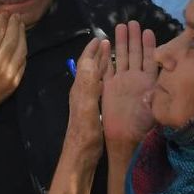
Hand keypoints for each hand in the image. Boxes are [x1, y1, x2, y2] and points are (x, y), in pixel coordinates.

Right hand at [0, 13, 26, 119]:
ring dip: (22, 36)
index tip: (4, 13)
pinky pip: (22, 63)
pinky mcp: (14, 83)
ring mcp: (9, 75)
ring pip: (21, 50)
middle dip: (14, 25)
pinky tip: (21, 43)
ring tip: (20, 26)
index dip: (2, 20)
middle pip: (12, 39)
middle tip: (15, 16)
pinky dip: (23, 51)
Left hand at [65, 37, 111, 165]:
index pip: (85, 63)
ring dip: (102, 63)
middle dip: (98, 53)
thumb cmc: (85, 132)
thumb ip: (88, 84)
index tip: (101, 38)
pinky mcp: (93, 109)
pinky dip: (106, 77)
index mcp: (80, 87)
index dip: (92, 50)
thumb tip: (89, 59)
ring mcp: (87, 100)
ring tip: (111, 53)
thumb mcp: (87, 106)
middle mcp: (82, 90)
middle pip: (90, 66)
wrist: (82, 154)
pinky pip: (100, 86)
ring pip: (95, 76)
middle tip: (108, 41)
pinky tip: (112, 78)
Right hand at [101, 22, 158, 148]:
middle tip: (133, 22)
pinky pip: (107, 68)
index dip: (150, 45)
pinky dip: (107, 56)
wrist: (125, 137)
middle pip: (135, 54)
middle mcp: (135, 78)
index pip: (151, 59)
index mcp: (149, 82)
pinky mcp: (108, 85)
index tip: (148, 31)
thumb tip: (161, 77)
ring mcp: (121, 80)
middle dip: (134, 38)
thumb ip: (158, 91)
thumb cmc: (143, 125)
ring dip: (121, 42)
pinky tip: (106, 44)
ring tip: (121, 26)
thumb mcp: (157, 107)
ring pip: (122, 57)